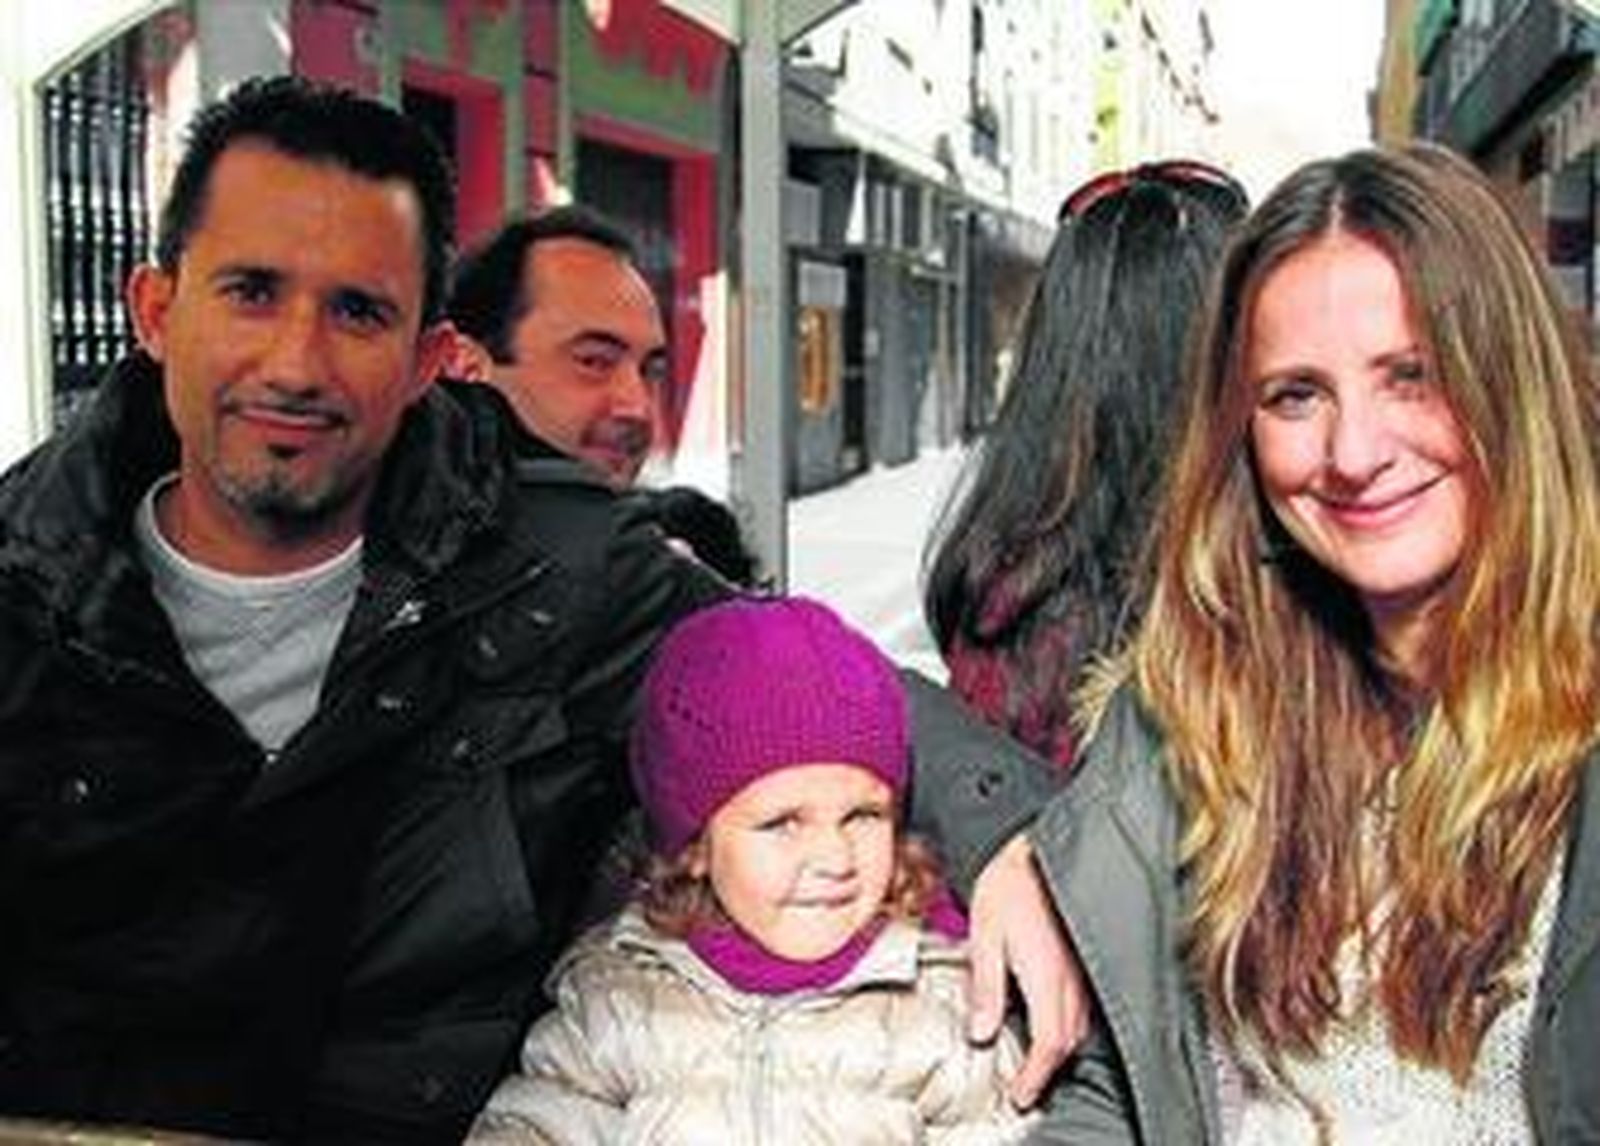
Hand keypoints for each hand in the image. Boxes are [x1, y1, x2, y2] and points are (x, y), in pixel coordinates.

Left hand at [967, 832, 1087, 1107]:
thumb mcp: (985, 934)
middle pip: (1067, 1042)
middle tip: (1024, 1085)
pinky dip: (1068, 1024)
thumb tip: (981, 1033)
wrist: (1038, 846)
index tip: (1020, 1095)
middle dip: (1047, 1069)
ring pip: (1079, 1026)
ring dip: (1058, 1048)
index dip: (1036, 1077)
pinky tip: (1052, 1020)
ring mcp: (1085, 968)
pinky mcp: (1088, 958)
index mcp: (1047, 975)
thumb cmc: (1009, 883)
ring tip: (1035, 1060)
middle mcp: (1073, 977)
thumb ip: (986, 987)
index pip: (1049, 1044)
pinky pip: (1085, 1005)